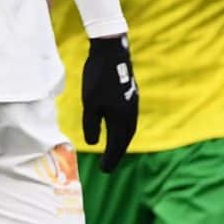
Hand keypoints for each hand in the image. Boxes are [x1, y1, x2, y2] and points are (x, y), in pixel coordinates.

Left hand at [81, 32, 138, 172]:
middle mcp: (131, 114)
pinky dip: (123, 129)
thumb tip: (93, 143)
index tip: (104, 171)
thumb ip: (91, 125)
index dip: (110, 159)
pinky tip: (117, 127)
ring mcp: (133, 103)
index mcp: (121, 118)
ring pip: (128, 129)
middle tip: (108, 165)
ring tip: (113, 150)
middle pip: (125, 139)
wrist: (111, 52)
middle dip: (117, 153)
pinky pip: (128, 119)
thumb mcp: (90, 104)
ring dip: (121, 141)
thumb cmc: (98, 78)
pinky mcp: (131, 94)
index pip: (117, 145)